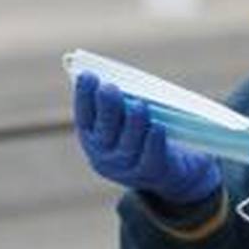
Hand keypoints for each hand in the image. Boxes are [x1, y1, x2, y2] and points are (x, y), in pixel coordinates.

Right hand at [73, 72, 220, 205]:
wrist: (165, 168)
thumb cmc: (139, 132)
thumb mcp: (122, 119)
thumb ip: (116, 102)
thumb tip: (114, 77)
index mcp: (92, 138)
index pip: (84, 117)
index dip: (83, 96)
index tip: (87, 76)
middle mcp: (104, 155)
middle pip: (104, 133)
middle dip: (107, 109)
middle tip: (109, 88)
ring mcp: (127, 167)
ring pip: (128, 145)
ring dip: (133, 123)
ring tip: (139, 105)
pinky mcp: (151, 172)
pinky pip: (151, 157)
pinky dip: (154, 141)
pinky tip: (158, 126)